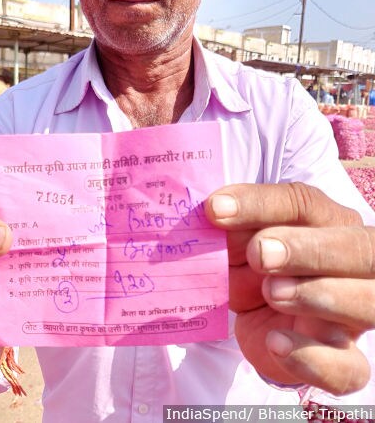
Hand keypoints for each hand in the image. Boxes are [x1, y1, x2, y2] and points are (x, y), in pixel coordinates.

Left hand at [205, 182, 372, 394]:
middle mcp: (354, 265)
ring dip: (319, 295)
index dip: (260, 204)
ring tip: (272, 292)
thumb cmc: (254, 267)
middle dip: (308, 249)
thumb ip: (232, 225)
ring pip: (367, 303)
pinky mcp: (340, 360)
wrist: (263, 320)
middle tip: (260, 253)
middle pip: (359, 248)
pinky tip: (277, 342)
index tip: (216, 209)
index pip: (304, 204)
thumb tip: (212, 210)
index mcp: (328, 222)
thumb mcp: (239, 242)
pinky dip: (314, 358)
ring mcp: (354, 315)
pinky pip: (349, 368)